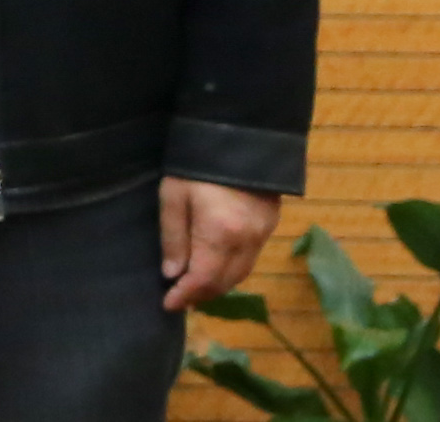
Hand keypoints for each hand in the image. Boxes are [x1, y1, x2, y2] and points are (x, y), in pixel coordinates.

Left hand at [162, 177, 280, 310]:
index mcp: (220, 233)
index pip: (204, 279)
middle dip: (202, 294)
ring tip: (195, 288)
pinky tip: (216, 267)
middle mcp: (247, 240)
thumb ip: (173, 237)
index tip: (168, 305)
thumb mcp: (173, 197)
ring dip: (219, 285)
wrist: (238, 135)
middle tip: (180, 299)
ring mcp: (264, 233)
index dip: (186, 295)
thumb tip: (172, 274)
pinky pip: (251, 259)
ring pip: (241, 273)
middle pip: (226, 281)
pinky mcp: (271, 225)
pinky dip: (232, 270)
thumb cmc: (195, 165)